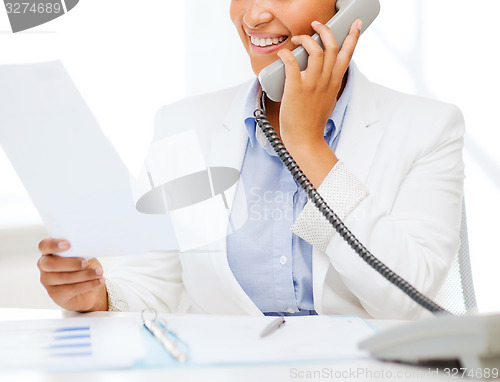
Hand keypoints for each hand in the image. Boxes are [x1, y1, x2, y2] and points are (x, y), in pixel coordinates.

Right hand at [37, 239, 107, 311]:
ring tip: (99, 272)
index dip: (53, 244)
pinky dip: (88, 284)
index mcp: (50, 252)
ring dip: (85, 274)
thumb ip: (81, 251)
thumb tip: (87, 247)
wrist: (91, 289)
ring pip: (63, 277)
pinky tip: (98, 281)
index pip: (44, 245)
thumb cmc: (85, 267)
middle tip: (85, 263)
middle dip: (70, 263)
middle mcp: (45, 266)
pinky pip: (71, 289)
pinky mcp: (56, 295)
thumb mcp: (85, 256)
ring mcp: (48, 282)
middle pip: (49, 264)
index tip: (67, 244)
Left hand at [277, 19, 361, 149]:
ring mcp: (311, 84)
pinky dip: (287, 54)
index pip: (347, 54)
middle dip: (325, 30)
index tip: (355, 24)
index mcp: (335, 83)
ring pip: (315, 50)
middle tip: (316, 25)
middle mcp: (325, 80)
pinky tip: (283, 53)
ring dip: (305, 39)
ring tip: (296, 39)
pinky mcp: (296, 88)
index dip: (353, 36)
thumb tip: (325, 76)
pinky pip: (292, 62)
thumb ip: (328, 86)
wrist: (305, 139)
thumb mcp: (328, 101)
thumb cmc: (313, 123)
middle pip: (332, 46)